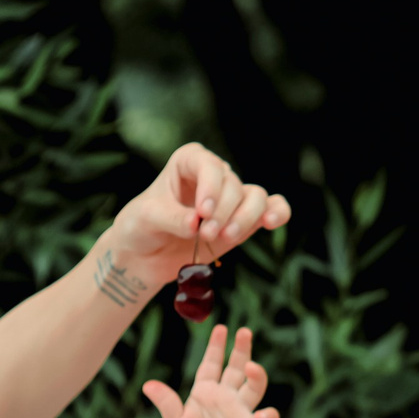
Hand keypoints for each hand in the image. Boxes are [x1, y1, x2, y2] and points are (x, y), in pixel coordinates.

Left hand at [110, 144, 291, 274]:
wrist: (146, 255)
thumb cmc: (141, 226)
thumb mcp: (146, 218)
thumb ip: (171, 218)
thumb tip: (197, 224)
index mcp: (188, 162)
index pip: (208, 164)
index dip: (210, 186)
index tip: (203, 212)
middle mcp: (214, 175)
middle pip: (233, 185)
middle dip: (223, 212)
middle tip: (205, 235)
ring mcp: (232, 198)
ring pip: (256, 197)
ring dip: (245, 218)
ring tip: (226, 237)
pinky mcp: (245, 220)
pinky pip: (273, 208)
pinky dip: (277, 213)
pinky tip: (270, 223)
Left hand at [142, 325, 279, 417]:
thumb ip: (167, 403)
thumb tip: (147, 385)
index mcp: (205, 390)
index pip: (212, 363)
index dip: (216, 346)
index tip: (221, 328)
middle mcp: (226, 396)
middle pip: (236, 368)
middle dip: (241, 349)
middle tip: (244, 332)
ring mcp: (240, 411)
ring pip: (253, 388)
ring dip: (256, 376)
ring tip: (252, 367)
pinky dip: (267, 417)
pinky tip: (266, 416)